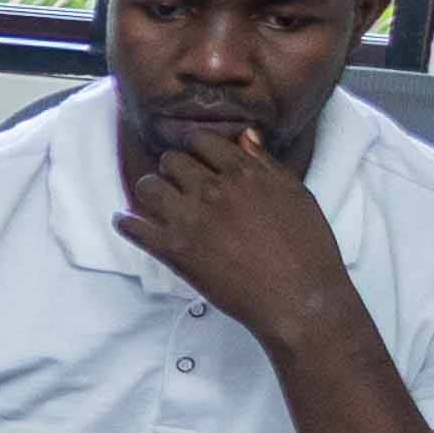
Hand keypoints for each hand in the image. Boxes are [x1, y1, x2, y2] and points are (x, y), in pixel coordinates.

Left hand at [117, 108, 349, 343]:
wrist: (299, 298)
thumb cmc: (307, 248)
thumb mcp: (296, 194)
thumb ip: (265, 163)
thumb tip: (244, 134)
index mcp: (244, 173)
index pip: (201, 140)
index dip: (197, 147)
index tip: (197, 158)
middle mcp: (212, 191)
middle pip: (171, 160)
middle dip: (174, 168)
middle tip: (181, 183)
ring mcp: (189, 220)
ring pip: (148, 186)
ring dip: (152, 190)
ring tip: (160, 201)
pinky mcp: (173, 250)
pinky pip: (132, 227)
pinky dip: (126, 222)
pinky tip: (129, 222)